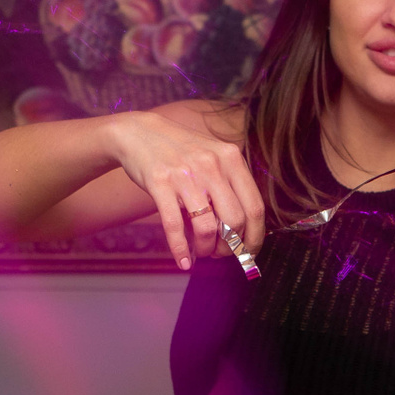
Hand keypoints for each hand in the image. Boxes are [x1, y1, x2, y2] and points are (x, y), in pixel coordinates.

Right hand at [106, 109, 264, 269]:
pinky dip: (180, 249)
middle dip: (230, 246)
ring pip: (206, 226)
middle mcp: (212, 165)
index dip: (254, 236)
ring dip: (206, 249)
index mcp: (231, 158)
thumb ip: (229, 185)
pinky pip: (174, 225)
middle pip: (234, 221)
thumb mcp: (213, 157)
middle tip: (221, 253)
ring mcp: (186, 174)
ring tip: (202, 253)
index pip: (255, 207)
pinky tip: (183, 261)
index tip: (249, 251)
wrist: (140, 133)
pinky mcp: (160, 183)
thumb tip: (241, 230)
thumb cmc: (181, 151)